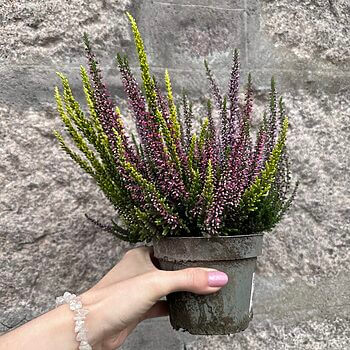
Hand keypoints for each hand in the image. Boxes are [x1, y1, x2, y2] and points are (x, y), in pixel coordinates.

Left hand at [80, 246, 228, 348]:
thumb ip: (188, 278)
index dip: (187, 251)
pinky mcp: (140, 309)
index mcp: (142, 255)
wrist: (91, 328)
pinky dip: (175, 306)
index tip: (207, 254)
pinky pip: (163, 304)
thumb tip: (217, 277)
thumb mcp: (157, 282)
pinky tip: (187, 308)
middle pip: (170, 268)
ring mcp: (140, 290)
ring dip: (183, 290)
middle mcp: (141, 270)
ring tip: (203, 290)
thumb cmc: (114, 298)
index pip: (170, 248)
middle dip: (187, 272)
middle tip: (208, 274)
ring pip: (168, 287)